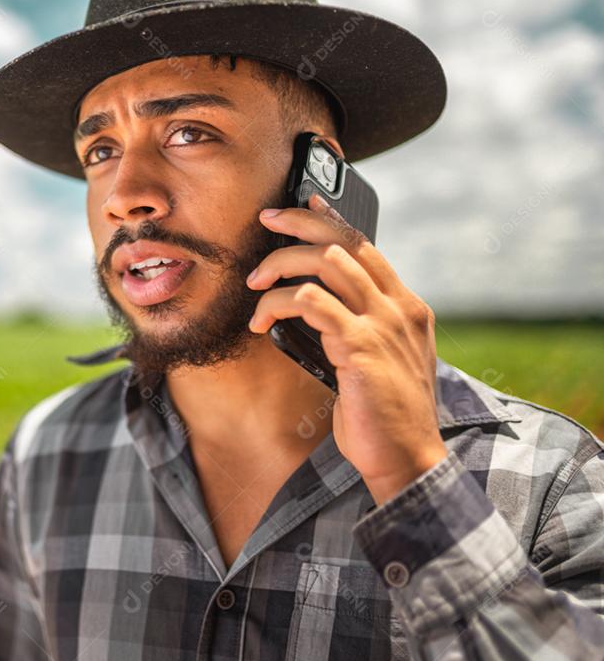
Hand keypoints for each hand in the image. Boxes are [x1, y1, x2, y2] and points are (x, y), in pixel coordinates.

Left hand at [245, 192, 447, 505]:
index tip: (301, 201)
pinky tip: (261, 320)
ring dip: (280, 264)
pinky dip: (278, 303)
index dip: (330, 218)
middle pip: (344, 241)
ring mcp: (383, 326)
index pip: (366, 246)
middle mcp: (399, 308)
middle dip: (298, 222)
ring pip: (325, 262)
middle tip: (265, 220)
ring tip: (254, 283)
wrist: (406, 459)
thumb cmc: (382, 414)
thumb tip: (314, 303)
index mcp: (406, 307)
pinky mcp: (361, 348)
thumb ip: (357, 327)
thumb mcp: (375, 360)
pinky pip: (311, 303)